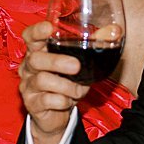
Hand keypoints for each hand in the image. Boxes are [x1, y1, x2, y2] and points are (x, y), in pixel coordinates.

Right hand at [19, 21, 88, 141]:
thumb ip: (91, 48)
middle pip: (36, 59)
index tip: (49, 28)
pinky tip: (68, 101)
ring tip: (79, 90)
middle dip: (57, 62)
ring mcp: (28, 85)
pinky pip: (47, 100)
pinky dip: (63, 101)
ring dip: (67, 86)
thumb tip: (114, 32)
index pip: (30, 36)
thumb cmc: (66, 83)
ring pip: (43, 80)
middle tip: (76, 67)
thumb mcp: (79, 65)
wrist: (54, 115)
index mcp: (38, 52)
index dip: (37, 31)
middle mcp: (29, 66)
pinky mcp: (31, 103)